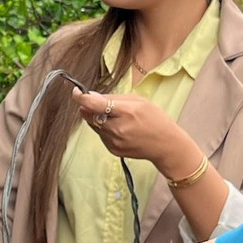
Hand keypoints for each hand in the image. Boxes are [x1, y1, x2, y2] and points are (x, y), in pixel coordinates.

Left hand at [72, 89, 200, 178]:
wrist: (165, 145)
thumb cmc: (155, 119)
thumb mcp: (138, 101)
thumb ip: (113, 98)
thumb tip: (90, 96)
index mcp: (125, 112)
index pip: (93, 104)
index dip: (80, 97)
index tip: (76, 92)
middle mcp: (117, 129)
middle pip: (89, 115)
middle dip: (89, 107)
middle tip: (100, 103)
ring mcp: (114, 142)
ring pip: (93, 125)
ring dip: (98, 118)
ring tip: (116, 117)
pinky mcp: (112, 149)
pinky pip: (100, 135)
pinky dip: (104, 128)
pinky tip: (120, 128)